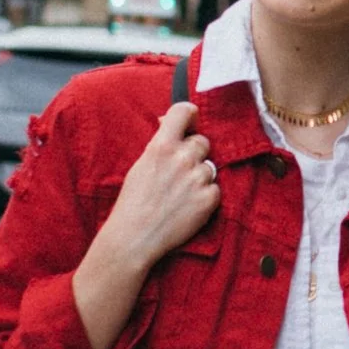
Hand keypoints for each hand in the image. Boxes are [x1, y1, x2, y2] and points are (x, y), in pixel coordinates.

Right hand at [103, 101, 219, 267]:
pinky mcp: (209, 199)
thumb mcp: (140, 165)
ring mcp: (198, 178)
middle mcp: (182, 158)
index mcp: (162, 146)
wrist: (135, 237)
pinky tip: (188, 206)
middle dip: (194, 153)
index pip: (184, 111)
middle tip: (180, 171)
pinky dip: (206, 196)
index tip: (191, 122)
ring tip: (181, 194)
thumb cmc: (133, 202)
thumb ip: (160, 144)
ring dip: (200, 177)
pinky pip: (215, 189)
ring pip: (210, 167)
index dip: (190, 115)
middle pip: (202, 142)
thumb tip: (169, 123)